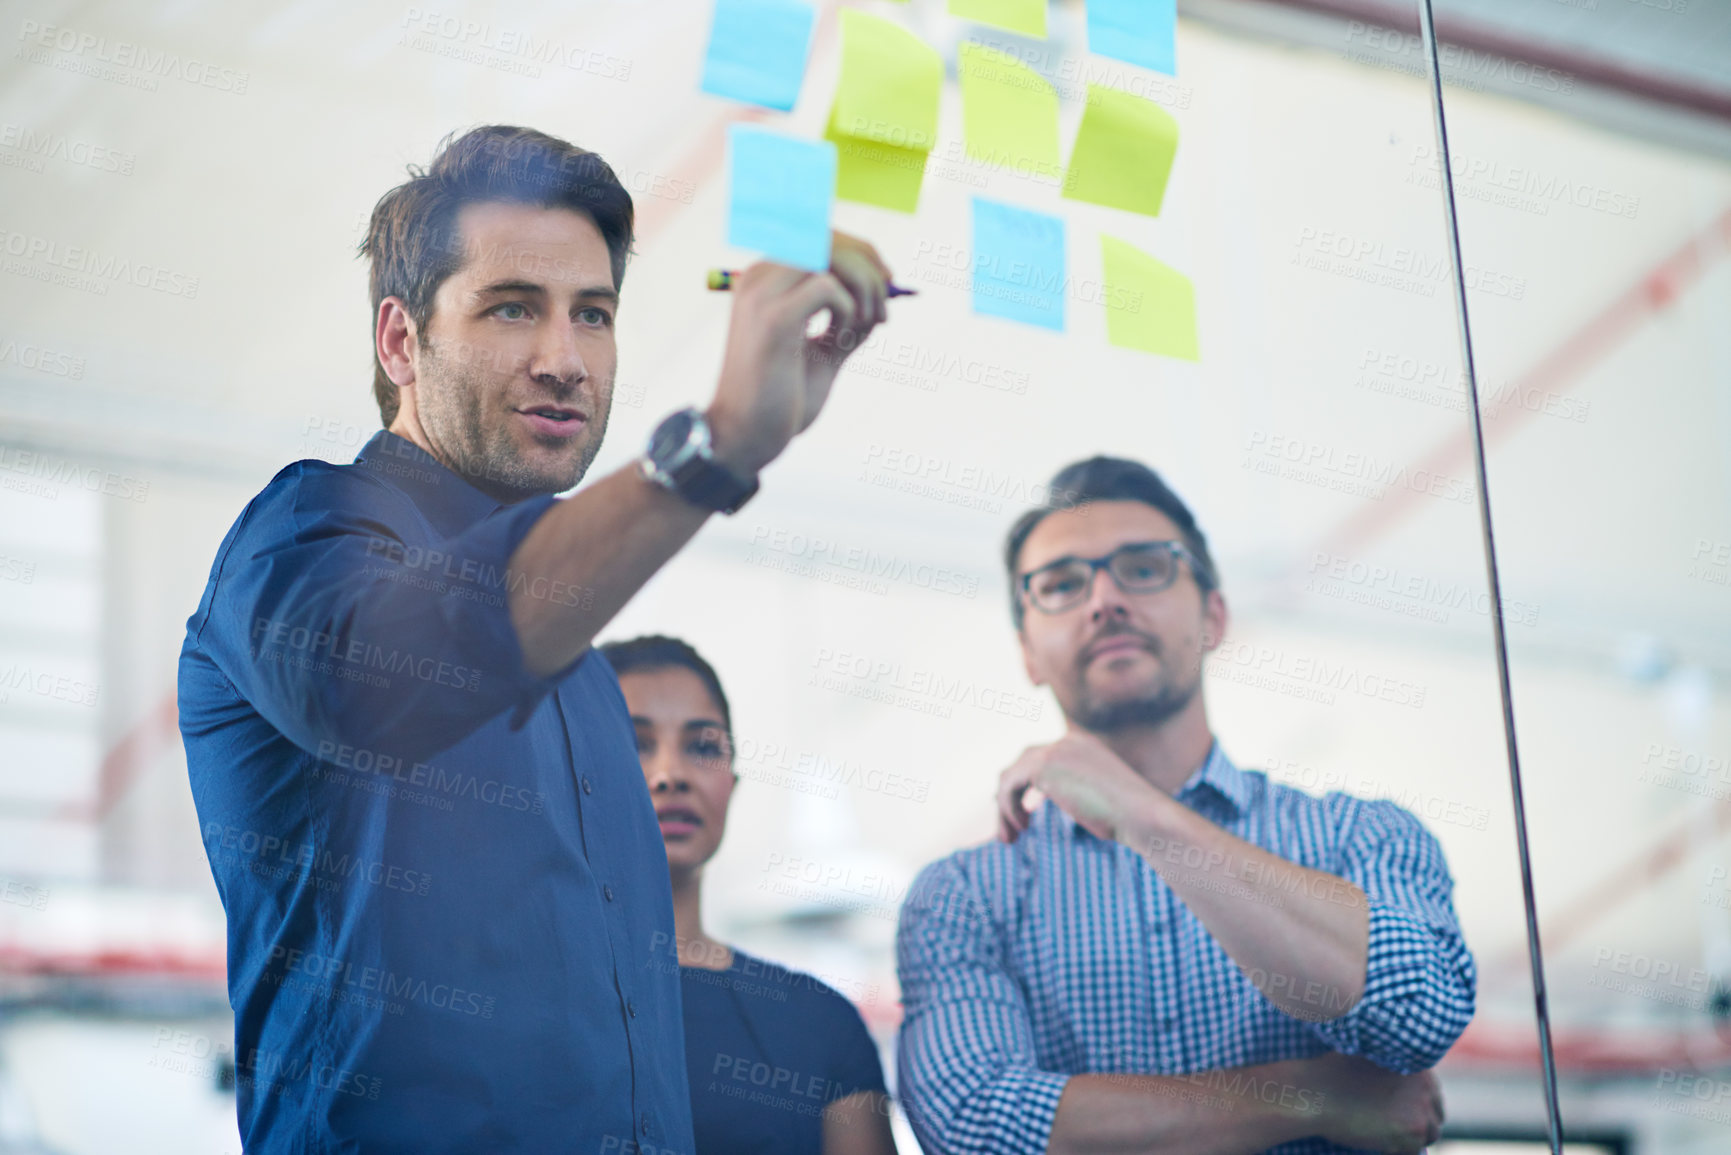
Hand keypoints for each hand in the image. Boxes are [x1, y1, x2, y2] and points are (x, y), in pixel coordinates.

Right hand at [706, 231, 890, 475]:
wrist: (748, 436)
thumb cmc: (782, 399)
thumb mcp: (825, 352)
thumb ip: (849, 322)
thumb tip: (882, 293)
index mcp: (766, 281)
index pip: (817, 234)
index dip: (861, 248)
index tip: (887, 279)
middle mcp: (760, 278)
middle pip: (825, 235)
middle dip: (868, 264)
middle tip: (885, 306)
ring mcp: (762, 295)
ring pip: (829, 254)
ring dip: (863, 287)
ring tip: (869, 325)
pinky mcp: (772, 319)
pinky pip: (827, 287)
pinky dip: (848, 310)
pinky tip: (840, 339)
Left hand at [995, 731, 1162, 845]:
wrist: (1142, 814)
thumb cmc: (1129, 818)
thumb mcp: (1100, 800)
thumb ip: (1076, 794)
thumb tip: (1051, 804)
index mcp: (1081, 745)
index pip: (1041, 756)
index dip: (1024, 783)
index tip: (1019, 813)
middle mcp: (1065, 742)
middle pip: (1021, 764)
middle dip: (1010, 796)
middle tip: (1012, 830)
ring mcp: (1053, 751)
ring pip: (1009, 776)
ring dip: (1005, 809)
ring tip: (1010, 839)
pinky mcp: (1043, 766)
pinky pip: (1007, 785)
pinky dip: (1007, 809)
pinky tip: (1021, 829)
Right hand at [1306, 1054, 1443, 1153]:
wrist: (1318, 1092)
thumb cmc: (1332, 1075)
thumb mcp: (1368, 1060)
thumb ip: (1390, 1071)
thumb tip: (1398, 1091)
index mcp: (1415, 1065)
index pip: (1432, 1095)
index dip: (1417, 1108)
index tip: (1402, 1116)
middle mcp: (1425, 1084)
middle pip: (1436, 1116)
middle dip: (1417, 1124)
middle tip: (1393, 1130)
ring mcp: (1422, 1107)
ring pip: (1429, 1134)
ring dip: (1410, 1139)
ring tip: (1384, 1136)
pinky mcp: (1413, 1129)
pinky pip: (1414, 1150)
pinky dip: (1398, 1151)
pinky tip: (1378, 1143)